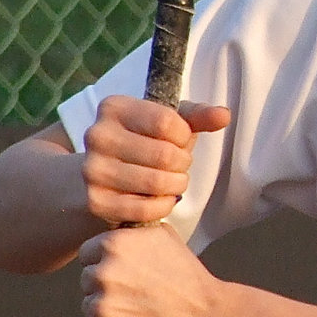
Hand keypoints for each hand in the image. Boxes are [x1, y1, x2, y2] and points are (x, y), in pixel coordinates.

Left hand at [79, 223, 216, 316]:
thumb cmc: (188, 277)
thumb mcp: (166, 237)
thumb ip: (134, 232)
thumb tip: (118, 228)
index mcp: (115, 245)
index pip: (87, 253)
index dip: (104, 262)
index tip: (124, 272)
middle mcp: (104, 273)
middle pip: (87, 281)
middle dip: (106, 287)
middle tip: (135, 294)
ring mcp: (103, 307)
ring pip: (89, 308)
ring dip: (107, 312)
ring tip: (138, 313)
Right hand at [81, 96, 230, 226]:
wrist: (104, 175)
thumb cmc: (144, 142)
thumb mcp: (169, 122)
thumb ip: (198, 116)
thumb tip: (224, 115)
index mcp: (113, 107)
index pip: (167, 122)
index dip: (184, 136)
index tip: (179, 141)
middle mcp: (96, 136)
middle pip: (164, 155)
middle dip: (183, 163)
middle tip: (180, 165)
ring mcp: (92, 170)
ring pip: (156, 183)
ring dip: (176, 184)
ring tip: (174, 180)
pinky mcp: (95, 202)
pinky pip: (145, 208)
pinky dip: (163, 205)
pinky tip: (162, 198)